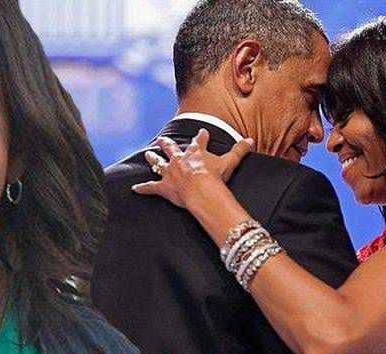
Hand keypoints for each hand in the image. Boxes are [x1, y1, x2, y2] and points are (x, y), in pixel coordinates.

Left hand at [132, 129, 254, 208]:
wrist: (202, 190)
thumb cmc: (215, 176)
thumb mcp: (230, 161)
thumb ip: (239, 150)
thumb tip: (250, 140)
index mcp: (196, 152)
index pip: (199, 141)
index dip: (201, 136)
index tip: (201, 132)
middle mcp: (180, 159)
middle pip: (171, 148)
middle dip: (167, 143)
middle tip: (162, 139)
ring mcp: (170, 172)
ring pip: (158, 163)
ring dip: (153, 158)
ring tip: (148, 153)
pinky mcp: (163, 187)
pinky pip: (150, 187)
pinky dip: (143, 188)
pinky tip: (134, 188)